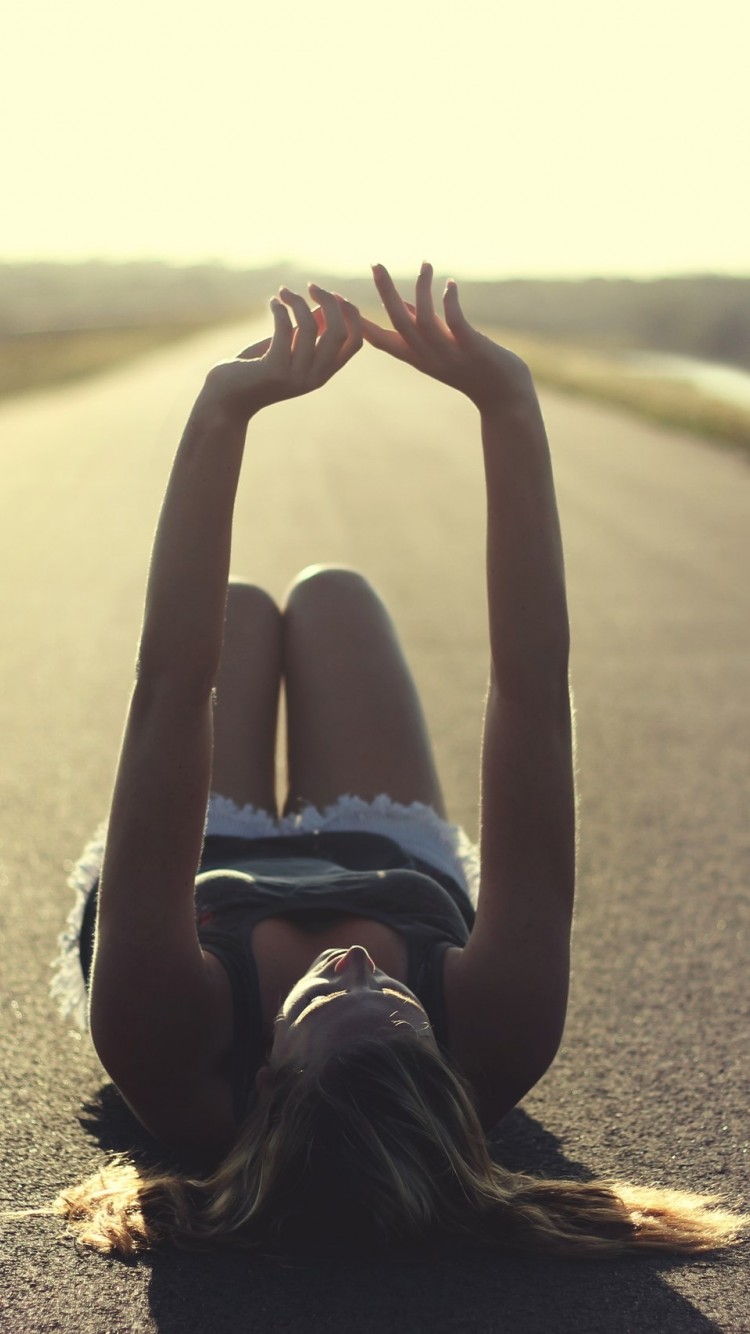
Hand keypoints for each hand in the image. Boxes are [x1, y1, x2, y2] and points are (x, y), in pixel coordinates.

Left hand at [200, 284, 361, 422]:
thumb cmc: (256, 370)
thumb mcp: (288, 349)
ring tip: (283, 292)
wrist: (226, 400)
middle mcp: (314, 378)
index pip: (354, 342)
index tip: (334, 295)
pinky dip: (280, 309)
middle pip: (339, 331)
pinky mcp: (274, 370)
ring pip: (311, 325)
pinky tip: (272, 303)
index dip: (351, 314)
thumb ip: (308, 333)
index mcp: (323, 374)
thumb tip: (325, 305)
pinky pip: (285, 328)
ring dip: (297, 301)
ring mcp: (295, 376)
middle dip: (329, 301)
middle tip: (312, 286)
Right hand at [362, 263, 533, 413]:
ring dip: (422, 290)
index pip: (379, 339)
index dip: (359, 320)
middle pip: (397, 322)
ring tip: (425, 264)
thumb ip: (420, 326)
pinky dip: (450, 301)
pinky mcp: (471, 348)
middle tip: (375, 265)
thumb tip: (403, 304)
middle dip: (385, 292)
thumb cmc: (471, 368)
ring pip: (423, 320)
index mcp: (416, 357)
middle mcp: (427, 356)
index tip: (338, 300)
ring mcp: (448, 353)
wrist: (503, 395)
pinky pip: (455, 322)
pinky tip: (450, 283)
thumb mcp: (439, 348)